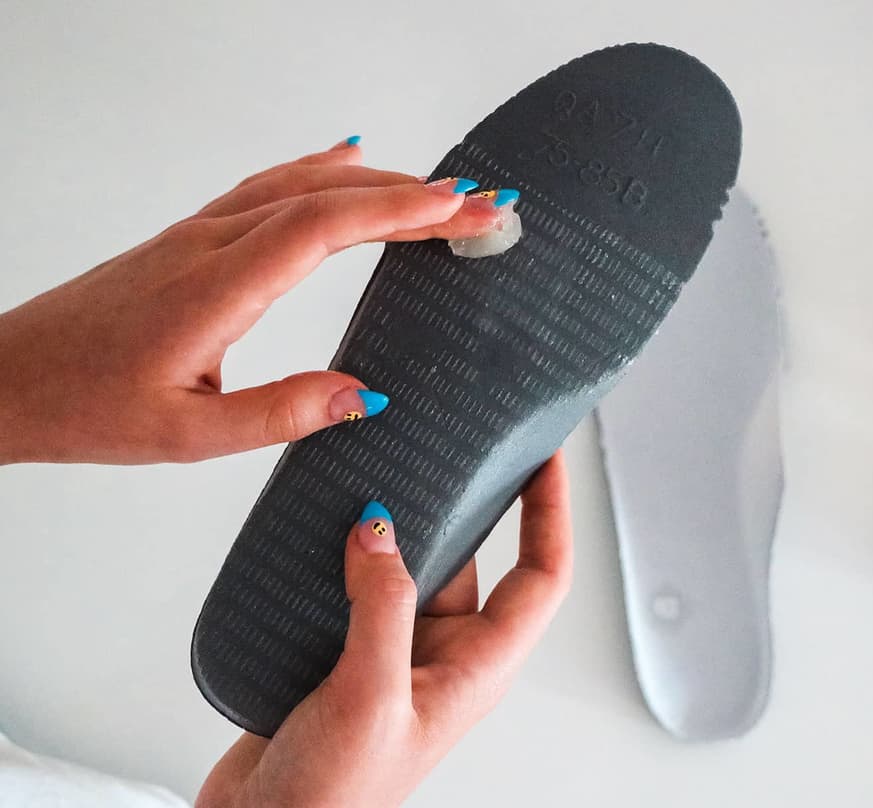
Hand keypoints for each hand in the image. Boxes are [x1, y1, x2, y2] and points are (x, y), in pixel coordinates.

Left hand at [0, 138, 505, 463]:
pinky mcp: (191, 238)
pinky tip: (346, 161)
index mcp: (215, 288)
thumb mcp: (187, 435)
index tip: (461, 209)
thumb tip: (365, 395)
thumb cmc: (85, 405)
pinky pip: (269, 186)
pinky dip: (320, 169)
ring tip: (438, 190)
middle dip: (414, 195)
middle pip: (327, 195)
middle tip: (482, 204)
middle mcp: (210, 245)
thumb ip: (280, 414)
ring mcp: (199, 234)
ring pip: (300, 184)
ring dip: (377, 181)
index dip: (400, 211)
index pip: (325, 228)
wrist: (7, 379)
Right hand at [196, 451, 572, 807]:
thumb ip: (382, 609)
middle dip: (466, 503)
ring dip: (396, 526)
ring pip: (409, 567)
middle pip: (475, 559)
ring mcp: (394, 654)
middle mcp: (442, 656)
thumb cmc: (333, 798)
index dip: (552, 516)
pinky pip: (357, 587)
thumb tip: (382, 530)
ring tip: (381, 471)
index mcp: (476, 669)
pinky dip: (345, 554)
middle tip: (457, 445)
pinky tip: (324, 525)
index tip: (548, 460)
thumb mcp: (370, 696)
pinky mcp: (344, 654)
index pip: (541, 577)